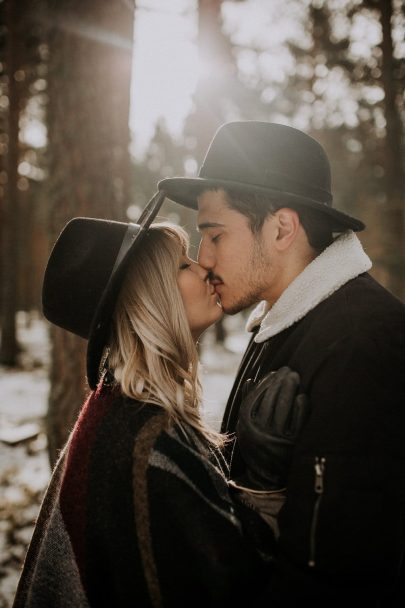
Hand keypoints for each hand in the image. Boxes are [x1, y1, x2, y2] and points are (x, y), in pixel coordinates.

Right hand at [235, 367, 308, 490]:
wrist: (267, 478)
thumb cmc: (256, 446)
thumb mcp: (245, 427)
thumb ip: (246, 404)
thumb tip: (250, 380)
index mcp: (246, 427)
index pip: (255, 398)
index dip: (265, 383)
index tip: (274, 372)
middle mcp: (259, 432)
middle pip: (270, 400)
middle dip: (280, 382)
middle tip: (289, 370)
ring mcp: (276, 439)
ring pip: (283, 407)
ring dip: (290, 389)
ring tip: (295, 378)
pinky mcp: (293, 445)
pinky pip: (298, 420)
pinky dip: (300, 406)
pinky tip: (302, 396)